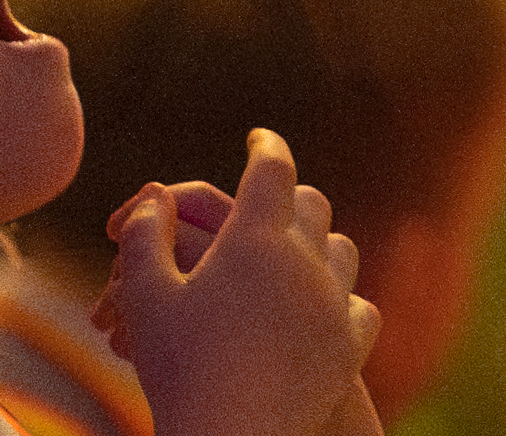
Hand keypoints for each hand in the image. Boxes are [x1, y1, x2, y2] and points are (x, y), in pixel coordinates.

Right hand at [98, 131, 380, 435]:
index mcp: (257, 238)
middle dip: (289, 192)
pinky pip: (361, 305)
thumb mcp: (144, 297)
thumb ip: (144, 236)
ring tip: (299, 245)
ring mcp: (334, 303)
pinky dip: (343, 296)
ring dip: (319, 241)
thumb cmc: (178, 368)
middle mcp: (306, 260)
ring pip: (341, 249)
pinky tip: (329, 303)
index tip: (259, 136)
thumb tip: (154, 197)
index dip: (265, 145)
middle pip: (311, 203)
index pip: (271, 169)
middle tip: (271, 193)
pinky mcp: (350, 347)